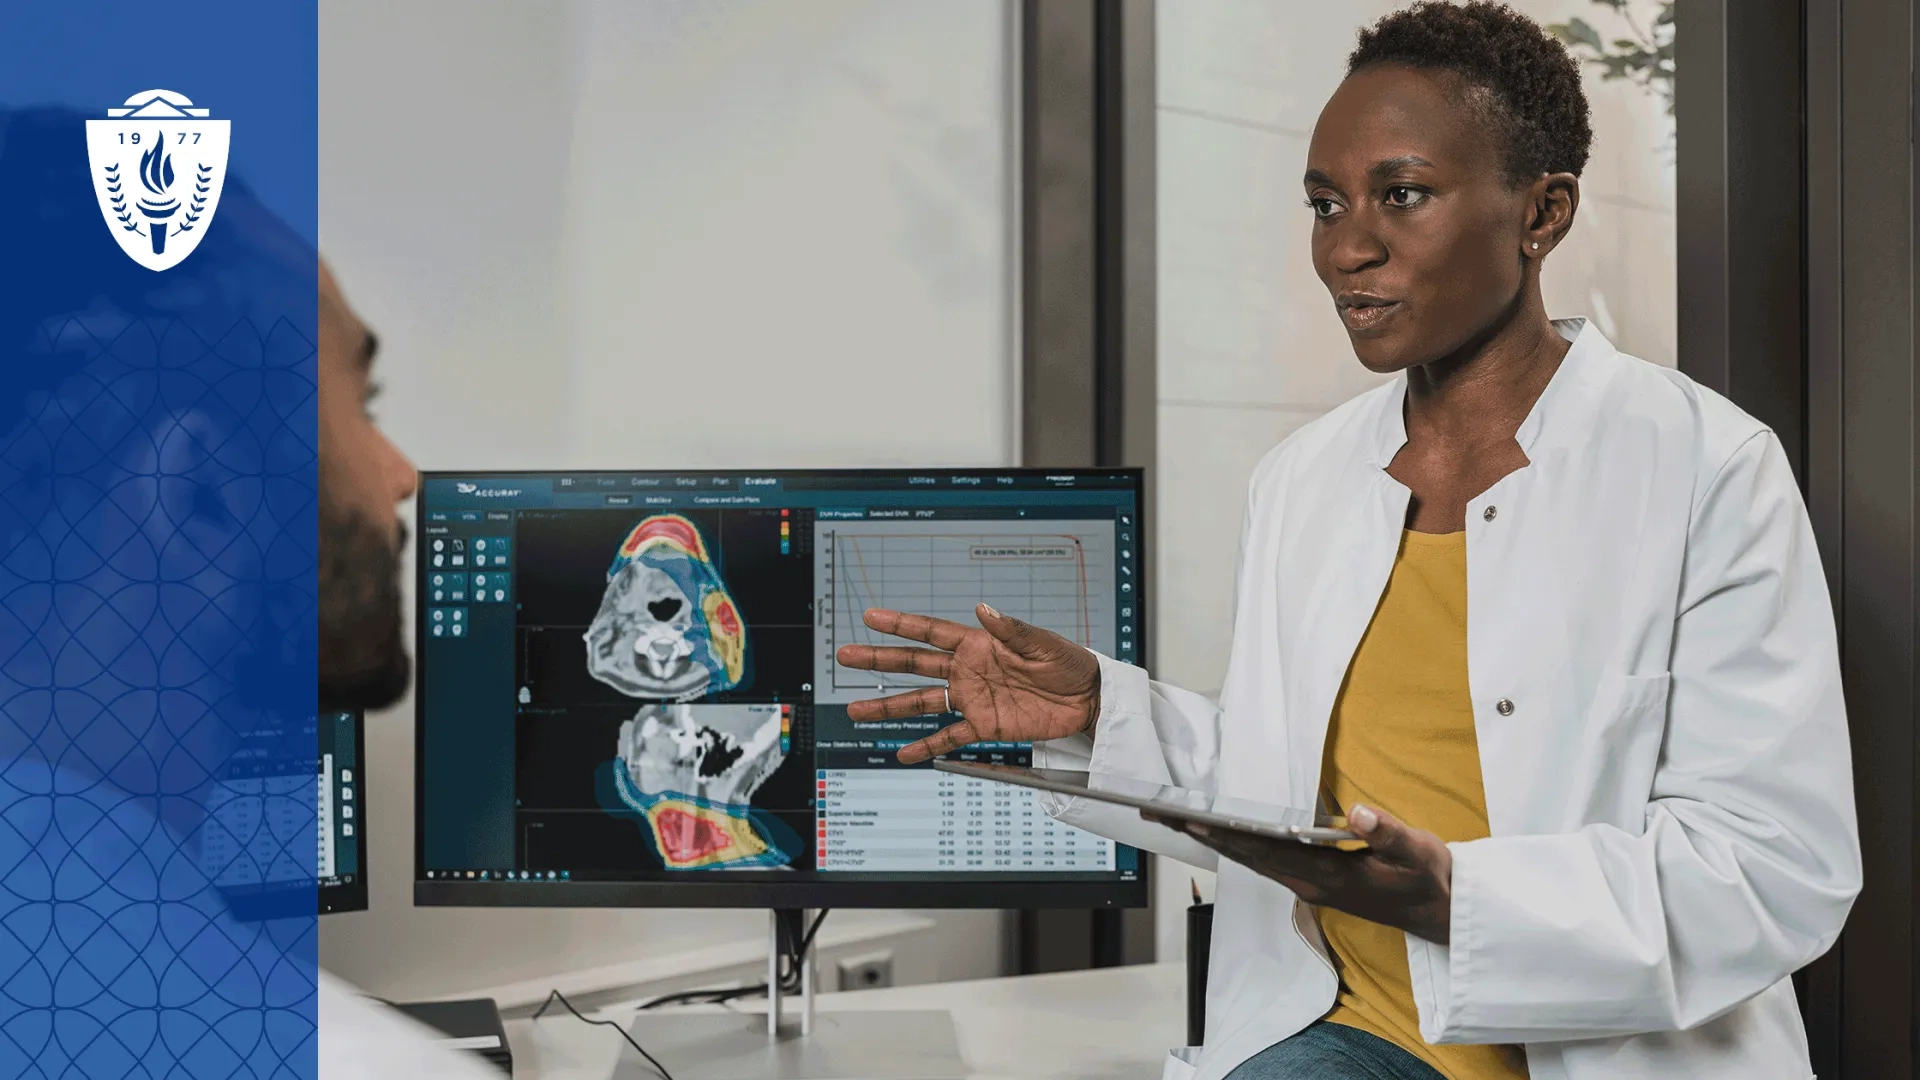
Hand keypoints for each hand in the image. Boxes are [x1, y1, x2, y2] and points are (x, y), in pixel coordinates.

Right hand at [836, 604, 1099, 763]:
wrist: (1088, 699)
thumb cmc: (1069, 663)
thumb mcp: (1043, 643)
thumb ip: (1011, 630)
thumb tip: (983, 609)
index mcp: (979, 644)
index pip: (931, 631)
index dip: (900, 624)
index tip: (870, 618)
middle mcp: (969, 670)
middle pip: (915, 665)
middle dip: (879, 661)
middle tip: (847, 656)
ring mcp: (973, 698)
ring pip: (923, 702)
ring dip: (890, 706)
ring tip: (858, 711)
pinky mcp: (986, 725)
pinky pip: (950, 736)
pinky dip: (927, 746)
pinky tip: (903, 754)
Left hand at [1148, 804, 1454, 943]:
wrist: (1440, 912)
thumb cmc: (1427, 878)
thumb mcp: (1418, 851)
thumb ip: (1388, 832)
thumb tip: (1358, 813)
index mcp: (1326, 875)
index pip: (1264, 850)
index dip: (1226, 834)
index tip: (1189, 819)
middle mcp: (1308, 883)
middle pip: (1244, 854)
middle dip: (1200, 834)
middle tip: (1158, 814)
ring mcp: (1308, 884)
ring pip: (1249, 858)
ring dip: (1212, 839)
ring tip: (1175, 819)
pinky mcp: (1313, 881)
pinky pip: (1264, 860)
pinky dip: (1237, 843)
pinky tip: (1220, 831)